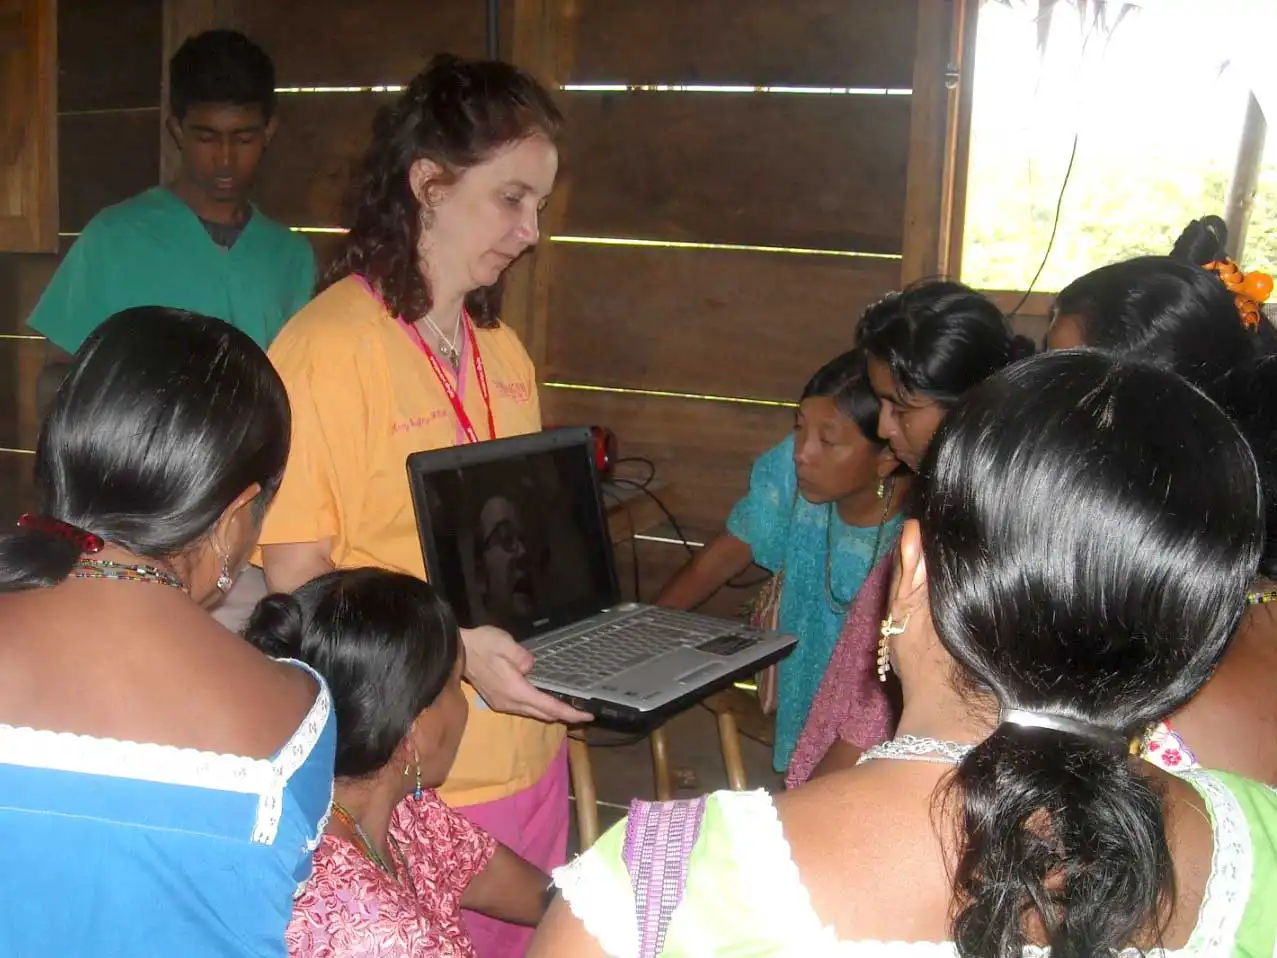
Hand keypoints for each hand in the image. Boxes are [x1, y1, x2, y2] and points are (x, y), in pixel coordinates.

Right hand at [461, 626, 592, 724]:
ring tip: (568, 706)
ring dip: (551, 712)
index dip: (570, 712)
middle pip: (543, 714)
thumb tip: (532, 667)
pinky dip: (538, 708)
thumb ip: (524, 657)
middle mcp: (510, 702)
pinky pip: (524, 709)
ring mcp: (502, 704)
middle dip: (564, 715)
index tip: (587, 714)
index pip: (549, 706)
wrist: (456, 651)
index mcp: (516, 690)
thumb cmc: (482, 645)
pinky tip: (545, 700)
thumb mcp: (506, 644)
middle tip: (583, 712)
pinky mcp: (497, 701)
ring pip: (533, 713)